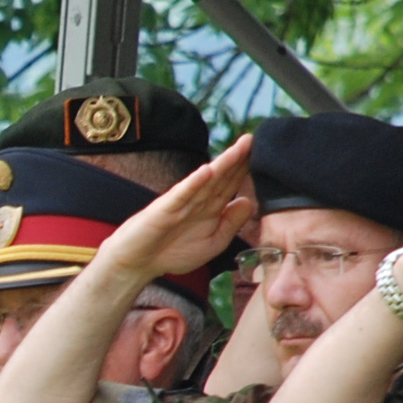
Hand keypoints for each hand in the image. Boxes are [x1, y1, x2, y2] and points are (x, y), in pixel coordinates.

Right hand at [100, 135, 255, 283]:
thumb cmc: (172, 253)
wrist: (137, 263)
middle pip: (222, 176)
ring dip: (222, 164)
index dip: (246, 169)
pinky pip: (182, 194)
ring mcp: (181, 202)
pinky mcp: (164, 209)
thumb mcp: (213, 243)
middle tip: (254, 138)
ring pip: (206, 180)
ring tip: (239, 147)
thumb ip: (231, 224)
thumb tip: (250, 201)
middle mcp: (198, 200)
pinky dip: (194, 183)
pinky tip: (207, 171)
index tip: (265, 153)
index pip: (231, 184)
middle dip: (238, 158)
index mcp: (210, 208)